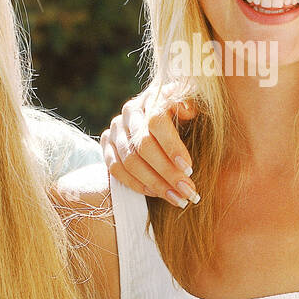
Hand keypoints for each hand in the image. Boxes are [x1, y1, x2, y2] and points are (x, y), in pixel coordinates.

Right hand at [101, 85, 199, 208]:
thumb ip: (192, 106)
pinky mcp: (106, 145)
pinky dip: (136, 185)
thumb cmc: (183, 115)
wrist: (162, 119)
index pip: (157, 122)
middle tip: (188, 191)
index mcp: (151, 99)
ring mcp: (115, 129)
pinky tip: (156, 194)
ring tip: (177, 199)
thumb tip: (186, 110)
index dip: (172, 146)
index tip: (189, 169)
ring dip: (154, 184)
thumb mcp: (193, 107)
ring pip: (129, 161)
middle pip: (143, 146)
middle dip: (167, 173)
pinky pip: (116, 170)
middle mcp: (129, 112)